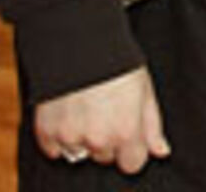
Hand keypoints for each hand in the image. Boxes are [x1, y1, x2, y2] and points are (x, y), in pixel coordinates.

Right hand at [33, 66, 170, 174]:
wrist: (79, 41)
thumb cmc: (116, 62)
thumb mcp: (145, 90)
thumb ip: (152, 126)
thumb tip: (159, 150)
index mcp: (125, 131)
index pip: (132, 164)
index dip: (132, 149)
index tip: (129, 134)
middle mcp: (97, 139)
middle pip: (106, 156)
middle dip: (108, 138)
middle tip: (106, 109)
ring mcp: (69, 136)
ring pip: (80, 152)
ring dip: (83, 137)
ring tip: (86, 107)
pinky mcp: (46, 131)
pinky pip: (54, 148)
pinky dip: (59, 135)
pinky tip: (69, 111)